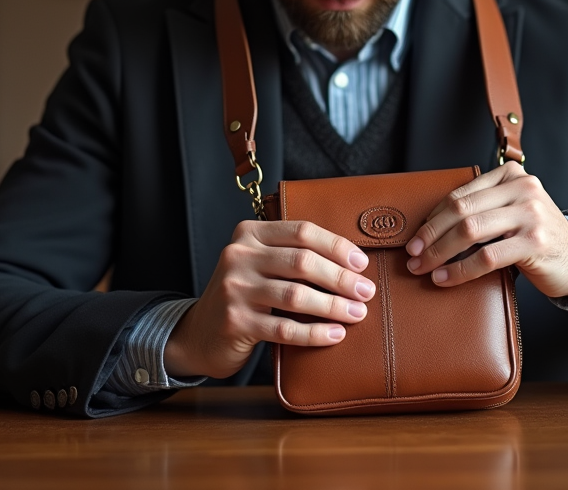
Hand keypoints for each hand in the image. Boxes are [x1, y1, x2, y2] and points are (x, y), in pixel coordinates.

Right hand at [164, 220, 374, 378]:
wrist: (200, 333)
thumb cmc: (245, 295)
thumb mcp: (260, 264)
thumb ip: (291, 254)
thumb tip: (351, 262)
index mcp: (249, 233)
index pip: (302, 232)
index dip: (337, 247)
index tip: (361, 263)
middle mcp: (239, 256)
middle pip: (302, 262)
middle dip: (341, 278)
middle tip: (366, 292)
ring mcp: (235, 289)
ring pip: (296, 296)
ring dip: (334, 306)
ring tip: (357, 313)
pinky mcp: (235, 322)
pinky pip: (285, 328)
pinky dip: (315, 333)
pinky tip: (335, 335)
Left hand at [404, 161, 567, 298]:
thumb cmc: (535, 237)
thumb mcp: (511, 212)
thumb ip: (482, 208)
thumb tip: (430, 227)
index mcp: (511, 175)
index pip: (460, 194)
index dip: (432, 217)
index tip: (415, 237)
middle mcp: (522, 188)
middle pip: (460, 210)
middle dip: (430, 234)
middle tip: (412, 254)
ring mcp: (530, 214)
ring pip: (469, 230)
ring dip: (439, 252)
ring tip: (423, 267)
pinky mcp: (534, 242)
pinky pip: (486, 256)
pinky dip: (459, 269)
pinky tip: (444, 278)